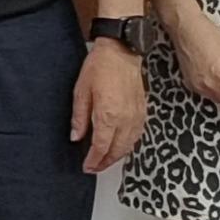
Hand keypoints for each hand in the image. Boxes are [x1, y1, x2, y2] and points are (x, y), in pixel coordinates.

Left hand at [72, 39, 146, 172]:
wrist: (121, 51)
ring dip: (117, 157)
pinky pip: (136, 136)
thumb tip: (76, 137)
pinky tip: (120, 146)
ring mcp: (136, 116)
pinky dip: (128, 146)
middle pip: (117, 150)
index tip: (86, 166)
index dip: (93, 160)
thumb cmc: (100, 67)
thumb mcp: (81, 91)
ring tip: (105, 161)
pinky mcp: (142, 112)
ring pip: (129, 146)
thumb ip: (79, 117)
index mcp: (108, 115)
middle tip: (94, 167)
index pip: (101, 147)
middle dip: (105, 163)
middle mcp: (125, 119)